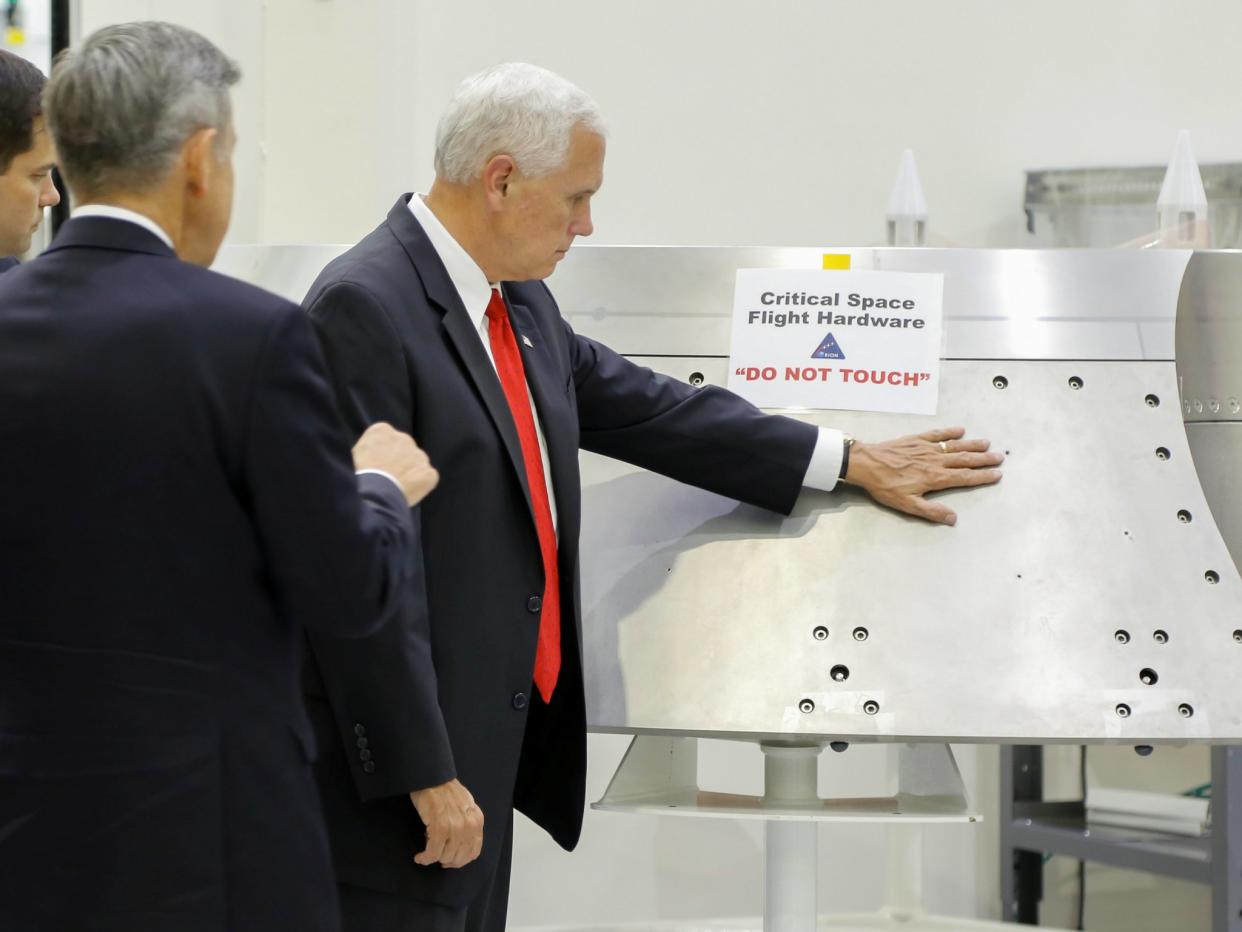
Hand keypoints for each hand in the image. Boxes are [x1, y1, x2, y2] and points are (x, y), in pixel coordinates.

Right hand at [352, 422, 438, 506]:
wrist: (375, 493)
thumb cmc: (360, 475)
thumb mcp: (354, 454)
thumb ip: (367, 448)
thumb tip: (369, 453)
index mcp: (382, 431)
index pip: (386, 438)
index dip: (382, 453)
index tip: (377, 465)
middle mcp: (404, 438)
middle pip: (403, 448)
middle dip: (398, 461)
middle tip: (388, 478)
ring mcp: (419, 455)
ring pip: (417, 463)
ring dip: (410, 473)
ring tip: (397, 487)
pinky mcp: (429, 472)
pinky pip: (428, 478)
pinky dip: (421, 485)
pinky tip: (408, 493)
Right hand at [409, 779, 483, 868]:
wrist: (432, 777)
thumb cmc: (445, 791)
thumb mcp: (464, 807)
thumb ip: (467, 824)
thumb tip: (460, 845)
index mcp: (477, 820)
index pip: (474, 851)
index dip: (461, 860)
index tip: (450, 861)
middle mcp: (469, 825)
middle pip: (459, 857)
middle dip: (446, 861)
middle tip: (436, 856)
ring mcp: (455, 827)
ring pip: (446, 856)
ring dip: (434, 858)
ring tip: (427, 852)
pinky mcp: (440, 827)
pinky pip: (433, 852)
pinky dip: (425, 858)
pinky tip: (420, 857)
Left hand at [843, 426, 1001, 524]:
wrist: (866, 464)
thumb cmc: (885, 486)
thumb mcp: (907, 505)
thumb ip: (931, 511)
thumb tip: (953, 518)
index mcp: (935, 478)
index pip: (964, 477)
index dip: (982, 477)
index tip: (996, 474)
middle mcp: (935, 461)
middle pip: (964, 459)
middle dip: (983, 459)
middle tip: (999, 457)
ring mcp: (926, 448)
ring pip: (954, 446)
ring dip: (971, 445)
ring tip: (986, 443)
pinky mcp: (916, 440)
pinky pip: (936, 434)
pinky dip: (949, 432)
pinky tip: (959, 430)